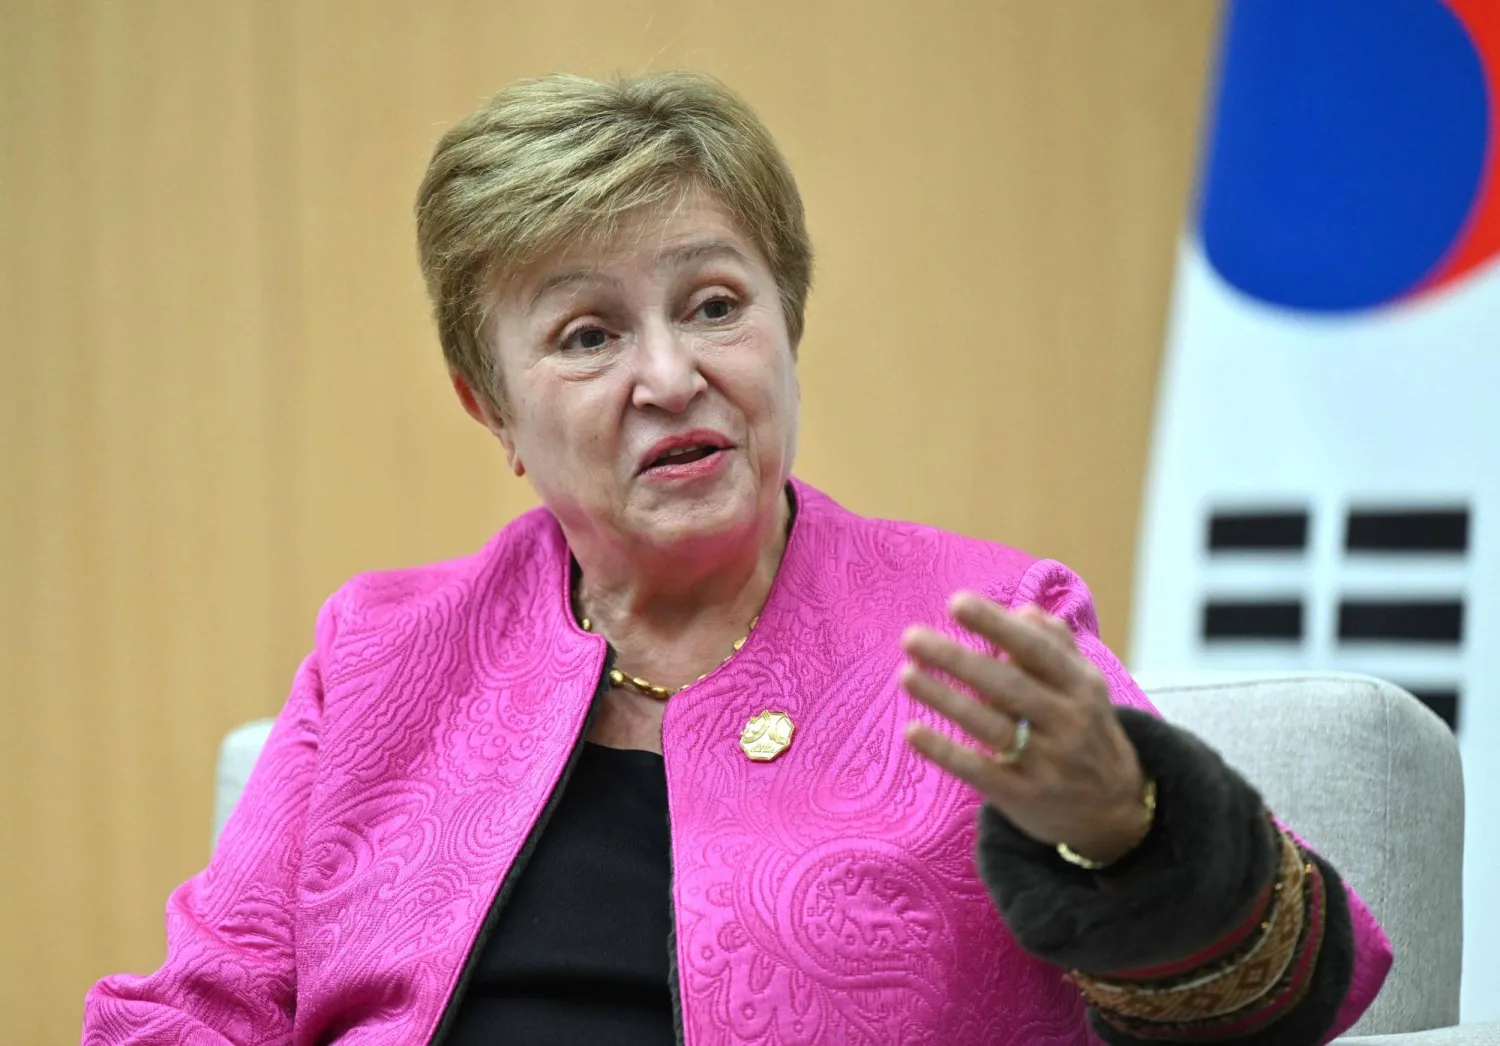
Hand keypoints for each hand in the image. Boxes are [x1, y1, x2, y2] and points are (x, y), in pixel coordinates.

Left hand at [900, 592, 1147, 864]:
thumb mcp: (1085, 686)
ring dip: (944, 698)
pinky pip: (979, 771)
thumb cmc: (1086, 730)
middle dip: (957, 659)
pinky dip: (945, 751)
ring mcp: (1046, 762)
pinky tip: (913, 731)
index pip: (1036, 649)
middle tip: (911, 637)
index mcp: (1081, 685)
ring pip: (990, 725)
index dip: (996, 625)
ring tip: (906, 674)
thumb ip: (1056, 646)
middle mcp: (1067, 721)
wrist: (1115, 809)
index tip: (955, 602)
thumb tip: (1023, 610)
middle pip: (1008, 685)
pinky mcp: (1023, 797)